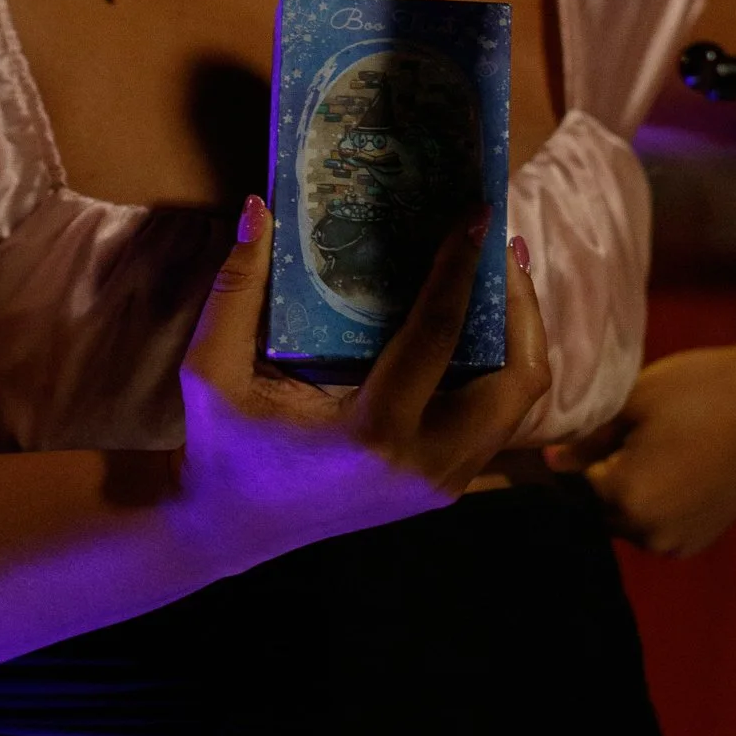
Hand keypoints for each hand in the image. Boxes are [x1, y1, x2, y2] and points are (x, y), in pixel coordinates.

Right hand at [178, 197, 551, 556]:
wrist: (228, 527)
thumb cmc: (221, 446)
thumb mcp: (212, 368)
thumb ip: (236, 288)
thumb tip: (256, 207)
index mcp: (372, 433)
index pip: (438, 335)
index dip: (461, 268)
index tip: (476, 215)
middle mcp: (422, 464)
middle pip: (516, 379)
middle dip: (523, 307)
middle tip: (499, 248)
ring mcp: (440, 484)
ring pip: (517, 404)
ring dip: (520, 337)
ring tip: (499, 278)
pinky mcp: (442, 488)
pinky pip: (496, 422)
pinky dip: (500, 370)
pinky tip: (479, 326)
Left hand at [544, 337, 735, 557]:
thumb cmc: (699, 391)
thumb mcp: (632, 405)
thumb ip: (585, 440)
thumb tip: (549, 462)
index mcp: (626, 498)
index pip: (574, 483)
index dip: (577, 454)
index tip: (592, 433)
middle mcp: (649, 533)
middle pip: (598, 507)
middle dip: (600, 477)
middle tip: (624, 437)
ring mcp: (678, 541)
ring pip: (627, 520)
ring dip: (626, 494)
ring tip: (650, 449)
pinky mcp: (701, 539)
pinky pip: (656, 528)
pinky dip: (653, 506)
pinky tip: (670, 468)